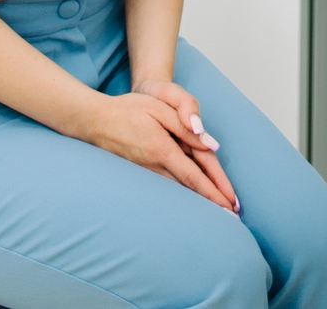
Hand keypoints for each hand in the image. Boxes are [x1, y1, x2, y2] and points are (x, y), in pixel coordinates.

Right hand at [90, 84, 238, 211]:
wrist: (94, 120)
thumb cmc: (128, 109)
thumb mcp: (159, 108)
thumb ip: (185, 124)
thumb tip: (210, 143)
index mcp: (163, 149)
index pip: (195, 176)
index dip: (214, 190)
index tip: (230, 204)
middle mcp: (154, 166)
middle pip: (189, 189)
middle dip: (211, 203)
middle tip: (231, 218)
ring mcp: (145, 172)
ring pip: (177, 192)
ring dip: (198, 203)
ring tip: (216, 214)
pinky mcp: (138, 173)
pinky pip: (165, 189)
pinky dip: (181, 198)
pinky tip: (188, 202)